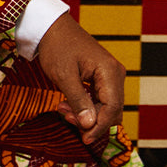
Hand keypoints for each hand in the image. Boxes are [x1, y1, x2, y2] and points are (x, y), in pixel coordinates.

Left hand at [36, 12, 124, 145]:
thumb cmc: (57, 47)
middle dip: (91, 121)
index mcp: (110, 72)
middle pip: (111, 110)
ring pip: (105, 107)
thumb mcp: (64, 76)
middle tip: (66, 117)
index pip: (112, 109)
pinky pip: (99, 99)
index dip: (99, 127)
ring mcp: (110, 76)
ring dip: (87, 114)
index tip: (84, 139)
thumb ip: (79, 101)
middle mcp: (115, 74)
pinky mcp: (101, 77)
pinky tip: (67, 104)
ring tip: (63, 109)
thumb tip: (90, 125)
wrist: (51, 27)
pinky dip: (85, 106)